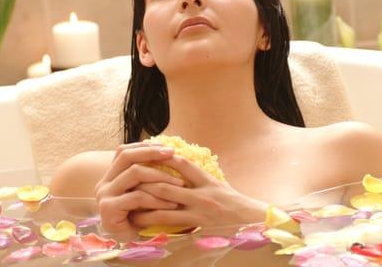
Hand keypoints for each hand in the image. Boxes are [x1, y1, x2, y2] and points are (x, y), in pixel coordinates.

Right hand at [94, 142, 185, 239]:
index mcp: (110, 176)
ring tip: (179, 183)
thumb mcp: (143, 191)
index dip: (145, 147)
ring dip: (160, 176)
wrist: (128, 243)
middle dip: (152, 154)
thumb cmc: (139, 216)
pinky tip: (172, 204)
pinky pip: (137, 197)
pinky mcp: (108, 209)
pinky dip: (157, 199)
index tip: (168, 148)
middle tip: (173, 155)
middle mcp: (103, 182)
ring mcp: (104, 195)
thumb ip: (147, 174)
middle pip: (127, 157)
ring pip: (134, 173)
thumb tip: (167, 151)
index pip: (124, 151)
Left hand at [129, 155, 268, 228]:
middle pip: (166, 185)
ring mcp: (199, 212)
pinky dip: (155, 223)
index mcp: (207, 180)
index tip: (145, 154)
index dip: (162, 157)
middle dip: (146, 183)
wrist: (253, 222)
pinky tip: (142, 223)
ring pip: (164, 206)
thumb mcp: (219, 185)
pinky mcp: (197, 227)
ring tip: (129, 203)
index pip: (182, 164)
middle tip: (128, 181)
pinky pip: (171, 225)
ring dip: (145, 205)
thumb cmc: (234, 204)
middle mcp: (202, 194)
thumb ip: (199, 178)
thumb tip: (179, 168)